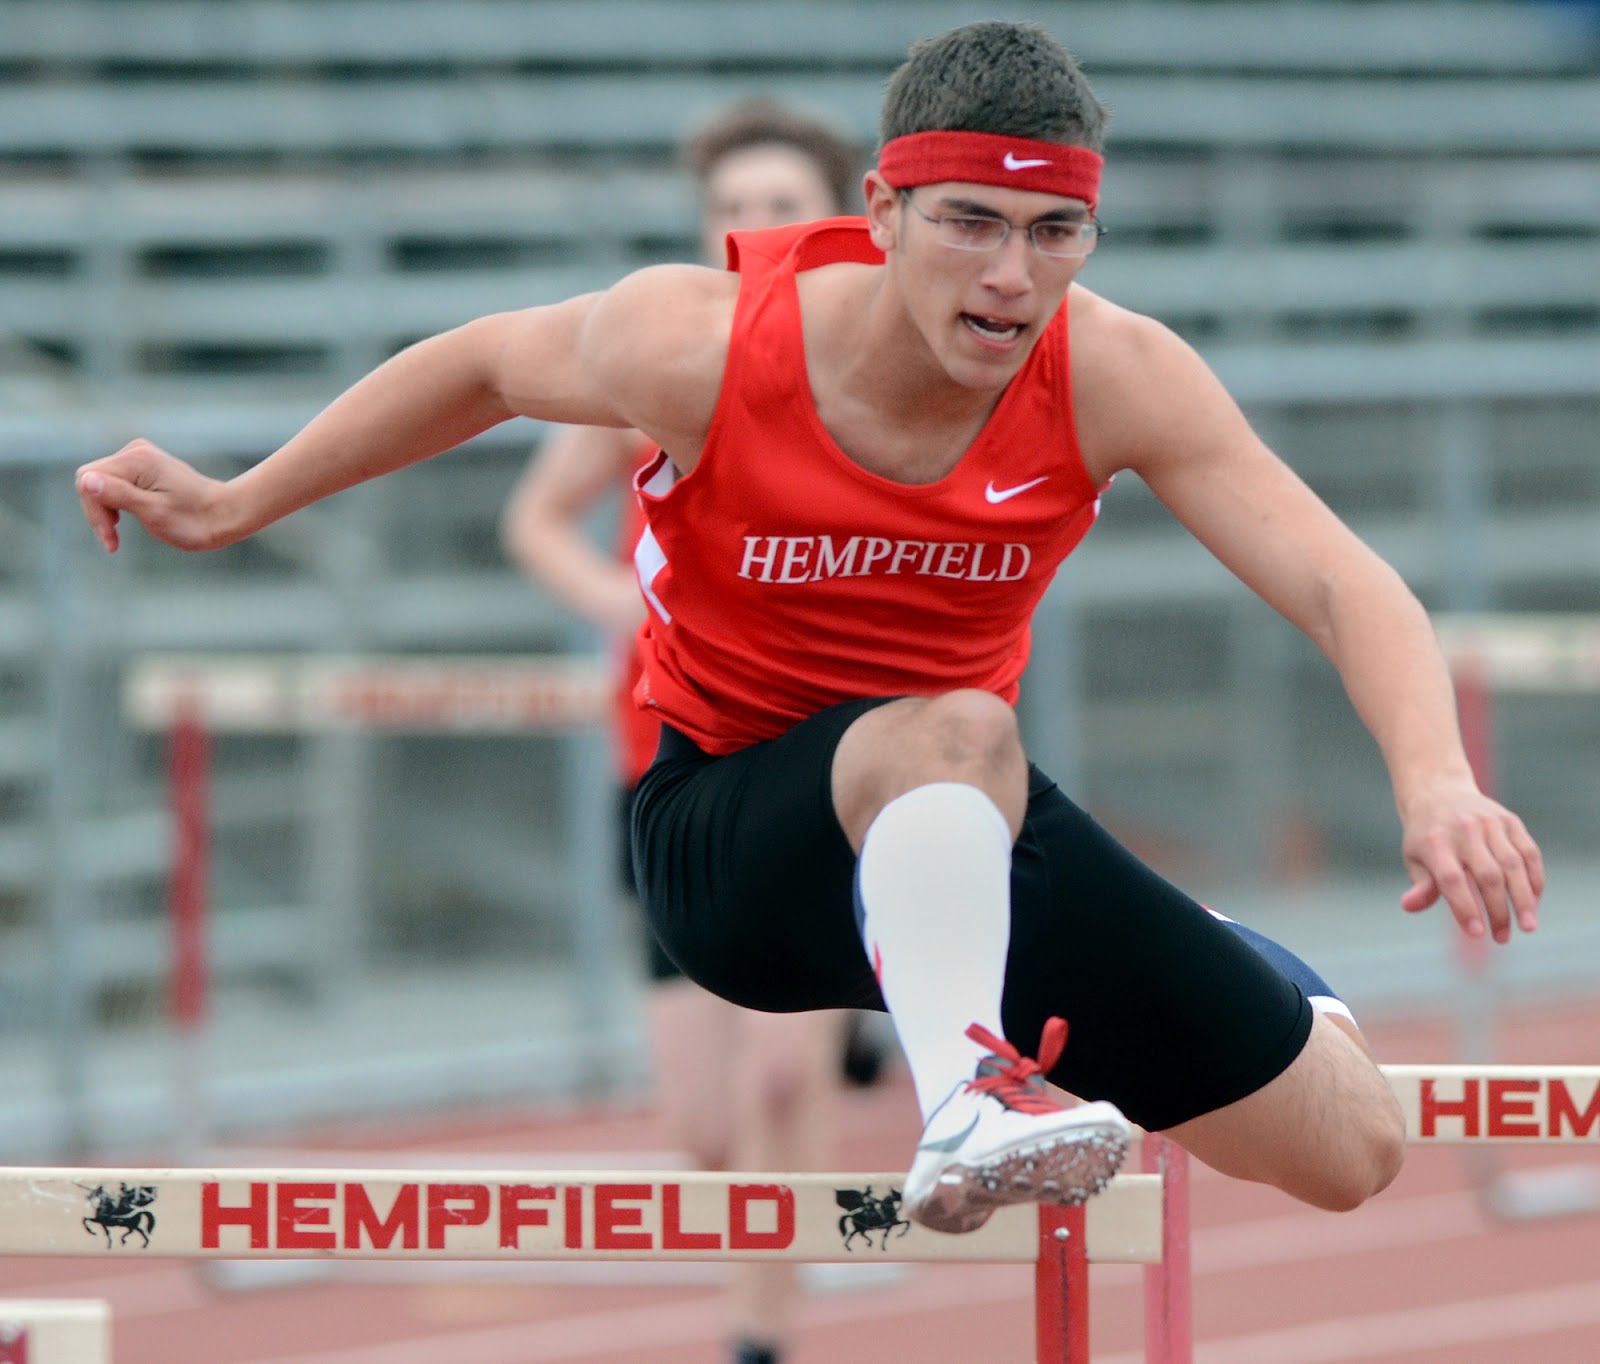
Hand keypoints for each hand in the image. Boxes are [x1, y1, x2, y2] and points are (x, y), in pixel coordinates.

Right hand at [76, 440, 229, 552]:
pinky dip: (116, 503)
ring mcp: (140, 456)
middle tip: (113, 542)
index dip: (94, 510)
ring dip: (106, 510)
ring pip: (101, 483)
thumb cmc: (193, 520)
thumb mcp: (153, 512)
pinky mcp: (144, 466)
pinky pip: (115, 483)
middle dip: (99, 512)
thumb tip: (86, 480)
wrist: (225, 514)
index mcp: (136, 459)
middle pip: (92, 480)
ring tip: (118, 536)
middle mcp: (136, 451)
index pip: (88, 480)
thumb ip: (118, 495)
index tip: (110, 538)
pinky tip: (125, 520)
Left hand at [1399, 780, 1543, 942]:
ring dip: (1523, 900)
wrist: (1440, 792)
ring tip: (1527, 926)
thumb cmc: (1426, 837)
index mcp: (1434, 842)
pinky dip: (1534, 879)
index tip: (1477, 934)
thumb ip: (1420, 885)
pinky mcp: (1510, 821)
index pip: (1452, 880)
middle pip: (1487, 876)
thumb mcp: (1414, 858)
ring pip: (1513, 865)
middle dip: (1498, 911)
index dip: (1465, 908)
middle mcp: (1464, 830)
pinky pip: (1529, 853)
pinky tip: (1533, 902)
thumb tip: (1409, 906)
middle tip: (1502, 938)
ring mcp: (1489, 823)